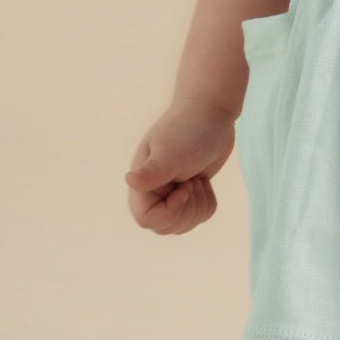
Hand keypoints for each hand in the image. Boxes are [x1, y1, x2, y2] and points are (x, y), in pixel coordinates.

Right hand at [124, 98, 236, 234]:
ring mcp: (171, 194)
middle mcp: (153, 192)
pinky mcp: (190, 194)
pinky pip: (199, 216)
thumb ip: (153, 171)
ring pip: (184, 224)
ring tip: (197, 177)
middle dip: (187, 209)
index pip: (146, 220)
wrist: (210, 112)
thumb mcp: (172, 151)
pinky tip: (204, 180)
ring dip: (198, 205)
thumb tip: (129, 179)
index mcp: (142, 183)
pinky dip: (207, 201)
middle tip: (193, 180)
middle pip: (166, 227)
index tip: (184, 188)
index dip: (169, 212)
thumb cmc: (189, 128)